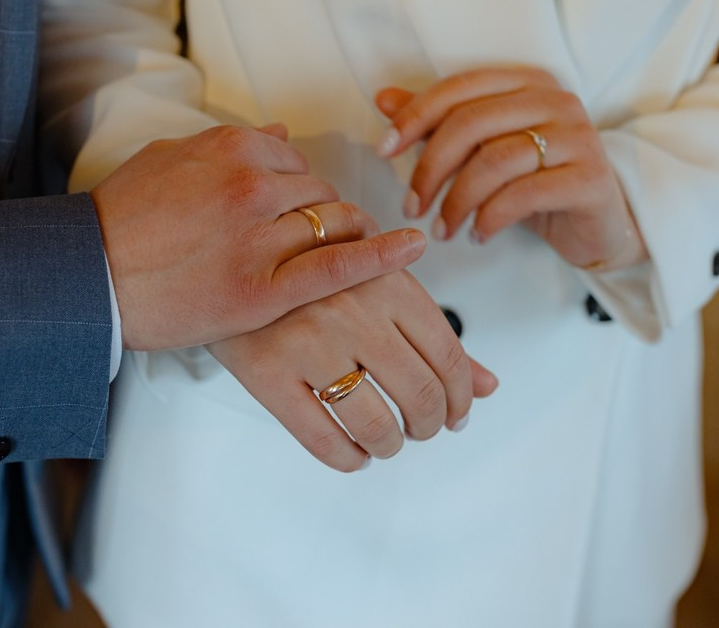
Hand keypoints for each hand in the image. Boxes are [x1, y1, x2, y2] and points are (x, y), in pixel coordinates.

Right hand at [91, 124, 427, 349]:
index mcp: (231, 147)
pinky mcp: (262, 290)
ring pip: (334, 226)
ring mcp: (258, 238)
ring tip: (351, 258)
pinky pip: (338, 266)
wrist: (84, 278)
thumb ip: (230, 142)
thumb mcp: (169, 159)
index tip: (302, 213)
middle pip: (323, 195)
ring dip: (347, 239)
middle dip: (328, 218)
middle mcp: (251, 185)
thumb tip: (280, 132)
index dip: (305, 193)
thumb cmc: (117, 219)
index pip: (300, 163)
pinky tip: (412, 249)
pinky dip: (382, 256)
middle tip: (320, 243)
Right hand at [208, 270, 498, 471]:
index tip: (456, 415)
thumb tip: (487, 387)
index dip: (460, 398)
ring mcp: (308, 343)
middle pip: (420, 394)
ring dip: (390, 445)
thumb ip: (432, 334)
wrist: (231, 259)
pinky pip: (322, 439)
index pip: (446, 357)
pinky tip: (353, 454)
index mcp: (386, 282)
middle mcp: (352, 311)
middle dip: (429, 425)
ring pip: (375, 424)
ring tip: (386, 443)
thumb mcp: (378, 285)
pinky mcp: (268, 373)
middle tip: (421, 430)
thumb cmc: (313, 274)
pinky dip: (348, 459)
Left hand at [375, 67, 646, 270]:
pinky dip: (489, 218)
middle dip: (430, 169)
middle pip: (472, 124)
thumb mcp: (482, 149)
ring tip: (442, 229)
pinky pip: (524, 195)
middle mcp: (556, 100)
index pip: (458, 89)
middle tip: (411, 207)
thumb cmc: (533, 180)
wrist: (596, 222)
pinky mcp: (590, 178)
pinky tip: (476, 235)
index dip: (414, 117)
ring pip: (495, 161)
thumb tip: (383, 98)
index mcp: (527, 82)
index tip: (383, 151)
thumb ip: (438, 122)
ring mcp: (578, 137)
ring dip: (457, 201)